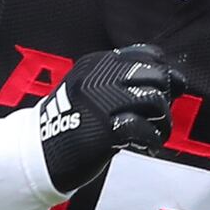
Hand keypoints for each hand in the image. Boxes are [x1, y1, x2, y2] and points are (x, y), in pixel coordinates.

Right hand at [34, 42, 183, 190]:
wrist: (37, 155)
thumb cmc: (68, 126)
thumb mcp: (88, 92)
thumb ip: (120, 83)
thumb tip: (170, 82)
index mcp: (96, 65)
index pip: (147, 54)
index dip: (166, 72)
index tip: (173, 89)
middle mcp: (99, 79)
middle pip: (155, 76)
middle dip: (165, 98)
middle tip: (160, 117)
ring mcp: (101, 103)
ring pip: (154, 101)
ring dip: (163, 122)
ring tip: (156, 134)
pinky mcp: (104, 130)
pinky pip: (144, 129)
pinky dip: (152, 140)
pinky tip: (147, 146)